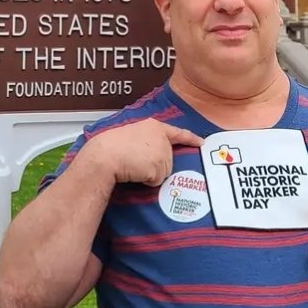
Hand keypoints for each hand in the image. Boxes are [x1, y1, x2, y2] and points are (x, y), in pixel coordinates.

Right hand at [81, 119, 202, 186]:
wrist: (106, 154)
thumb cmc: (112, 145)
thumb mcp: (133, 135)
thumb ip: (148, 141)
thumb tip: (152, 155)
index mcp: (154, 126)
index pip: (177, 133)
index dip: (191, 138)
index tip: (201, 142)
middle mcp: (161, 137)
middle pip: (168, 158)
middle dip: (156, 164)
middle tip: (136, 160)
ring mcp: (162, 151)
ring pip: (164, 171)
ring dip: (150, 173)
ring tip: (134, 165)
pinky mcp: (159, 165)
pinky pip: (157, 180)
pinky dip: (147, 180)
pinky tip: (136, 171)